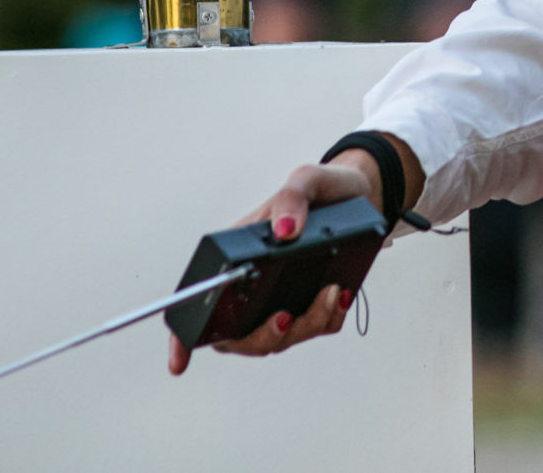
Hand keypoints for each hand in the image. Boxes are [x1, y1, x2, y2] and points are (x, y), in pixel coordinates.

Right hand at [167, 138, 418, 373]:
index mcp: (237, 256)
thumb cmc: (324, 188)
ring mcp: (283, 297)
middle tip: (285, 316)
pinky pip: (316, 328)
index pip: (201, 301)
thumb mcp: (308, 180)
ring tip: (331, 292)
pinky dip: (329, 319)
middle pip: (240, 335)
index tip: (180, 363)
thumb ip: (292, 198)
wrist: (361, 194)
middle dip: (262, 337)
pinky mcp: (312, 303)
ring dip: (305, 325)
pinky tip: (343, 296)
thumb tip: (284, 231)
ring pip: (280, 338)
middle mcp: (254, 284)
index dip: (184, 337)